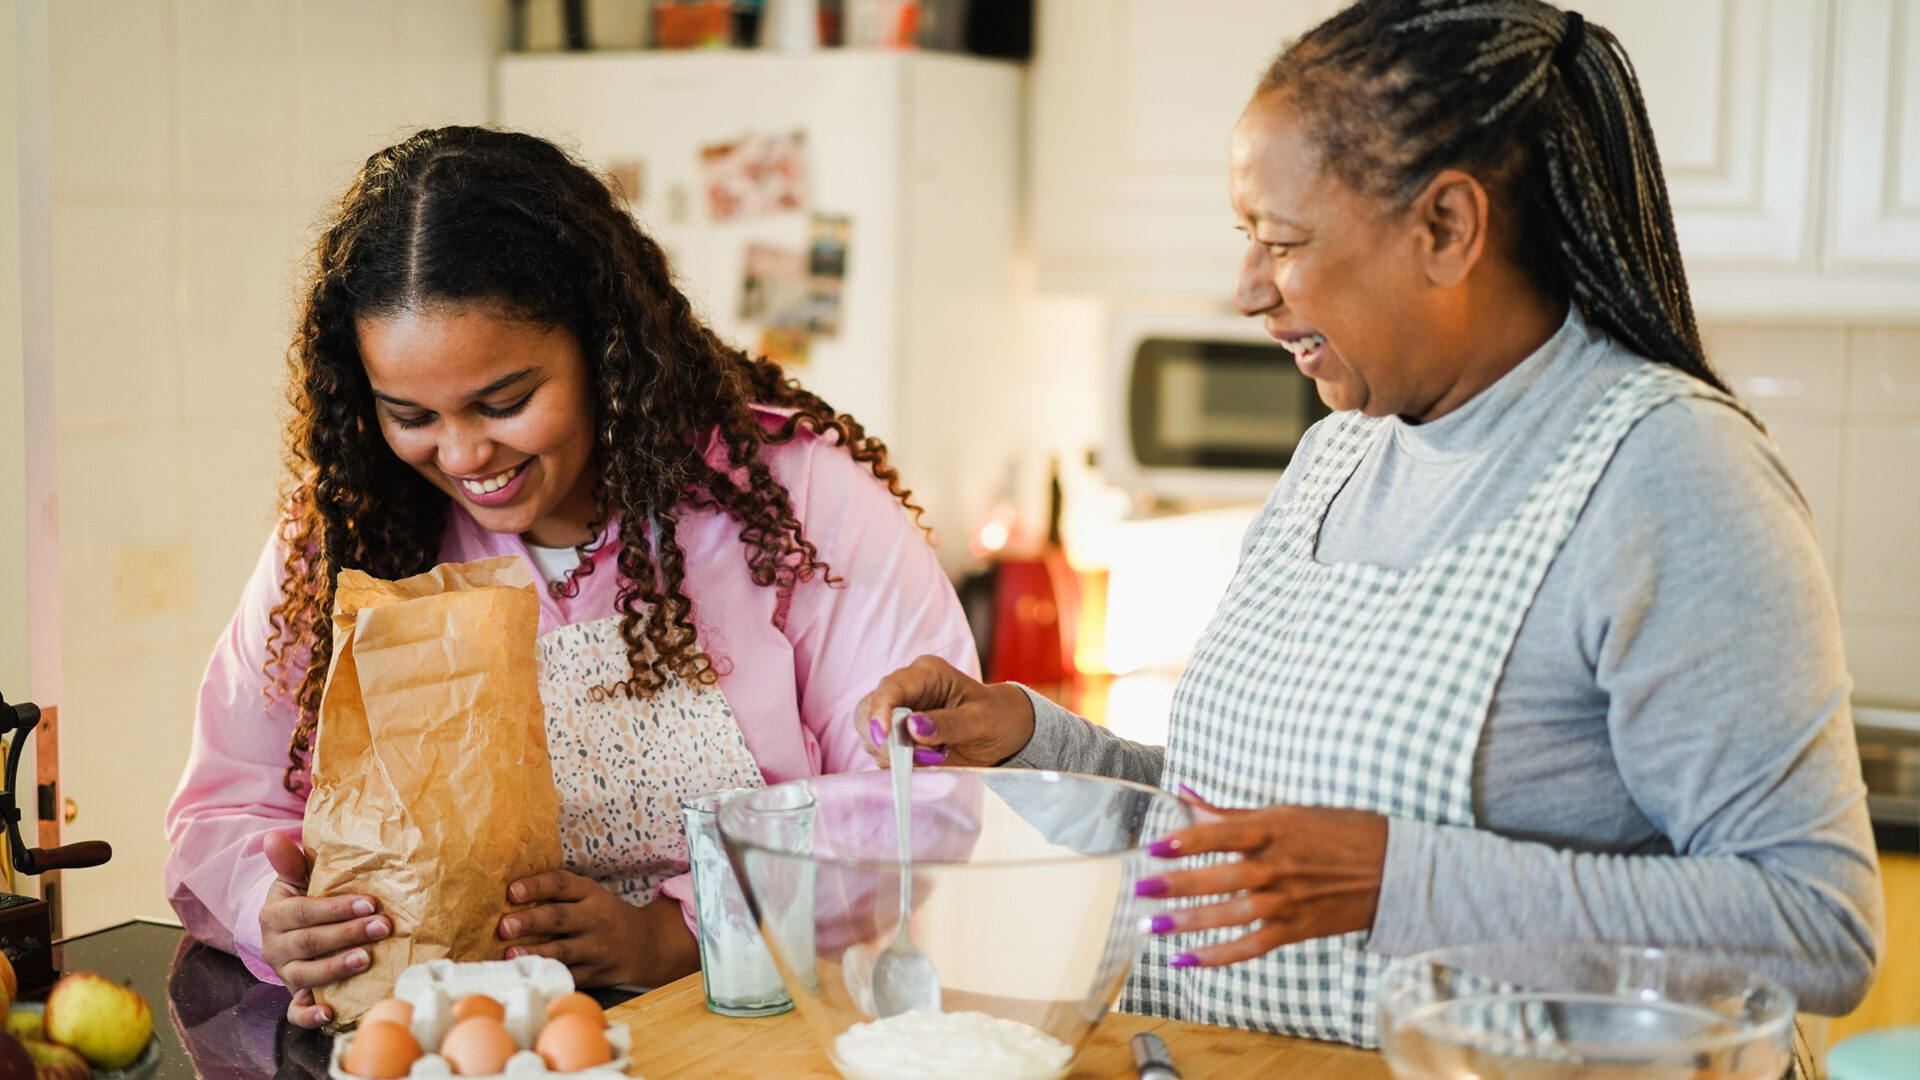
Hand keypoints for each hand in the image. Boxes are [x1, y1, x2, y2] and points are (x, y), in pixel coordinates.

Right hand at [259, 829, 390, 1027]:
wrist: (290, 929)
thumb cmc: (304, 897)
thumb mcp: (296, 878)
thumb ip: (290, 861)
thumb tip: (272, 836)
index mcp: (275, 914)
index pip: (303, 912)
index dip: (336, 909)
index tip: (369, 903)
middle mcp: (276, 946)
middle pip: (309, 943)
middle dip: (347, 935)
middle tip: (382, 927)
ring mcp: (284, 972)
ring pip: (305, 975)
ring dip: (336, 968)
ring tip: (367, 959)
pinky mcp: (294, 994)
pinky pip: (295, 1011)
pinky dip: (309, 1016)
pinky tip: (330, 1013)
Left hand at [501, 872, 698, 987]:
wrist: (646, 944)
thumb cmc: (604, 916)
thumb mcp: (590, 896)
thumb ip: (559, 894)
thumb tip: (508, 894)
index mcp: (591, 894)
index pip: (562, 884)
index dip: (537, 886)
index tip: (512, 891)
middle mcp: (596, 918)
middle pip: (561, 918)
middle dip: (531, 921)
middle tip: (505, 926)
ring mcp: (597, 948)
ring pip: (564, 951)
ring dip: (536, 953)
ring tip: (510, 955)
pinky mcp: (596, 973)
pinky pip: (570, 976)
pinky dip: (548, 976)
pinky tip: (529, 976)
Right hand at [852, 655, 1035, 767]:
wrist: (1005, 731)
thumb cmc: (997, 717)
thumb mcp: (981, 721)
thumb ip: (948, 724)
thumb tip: (912, 728)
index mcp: (927, 674)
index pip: (890, 688)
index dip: (881, 711)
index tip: (883, 737)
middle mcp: (907, 689)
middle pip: (868, 710)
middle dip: (885, 739)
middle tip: (919, 756)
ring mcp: (899, 712)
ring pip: (870, 733)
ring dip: (893, 753)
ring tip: (932, 757)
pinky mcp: (898, 735)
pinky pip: (881, 750)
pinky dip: (896, 762)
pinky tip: (925, 761)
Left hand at [1138, 789, 1388, 967]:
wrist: (1394, 868)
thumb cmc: (1338, 831)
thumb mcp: (1287, 811)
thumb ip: (1230, 812)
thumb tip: (1184, 793)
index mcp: (1274, 829)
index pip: (1221, 834)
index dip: (1186, 841)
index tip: (1154, 847)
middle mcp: (1278, 865)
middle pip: (1220, 877)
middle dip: (1177, 884)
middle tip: (1140, 889)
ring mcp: (1287, 900)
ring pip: (1230, 915)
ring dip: (1189, 922)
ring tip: (1152, 926)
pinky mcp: (1296, 929)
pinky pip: (1250, 947)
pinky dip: (1217, 956)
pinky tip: (1184, 960)